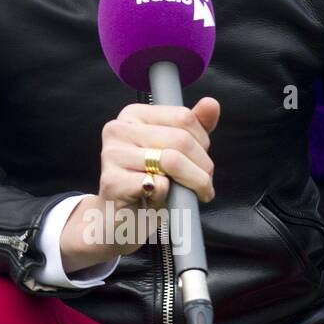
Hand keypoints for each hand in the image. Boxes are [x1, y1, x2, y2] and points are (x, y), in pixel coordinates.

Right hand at [95, 97, 220, 254]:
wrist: (121, 220)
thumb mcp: (175, 152)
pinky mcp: (112, 182)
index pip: (183, 116)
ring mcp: (112, 154)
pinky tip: (160, 199)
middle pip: (180, 139)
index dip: (202, 142)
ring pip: (171, 161)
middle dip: (202, 167)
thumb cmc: (149, 184)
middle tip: (203, 184)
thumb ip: (193, 127)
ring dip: (192, 182)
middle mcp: (118, 129)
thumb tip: (211, 104)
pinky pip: (156, 184)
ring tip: (192, 193)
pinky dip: (167, 196)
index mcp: (133, 114)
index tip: (200, 160)